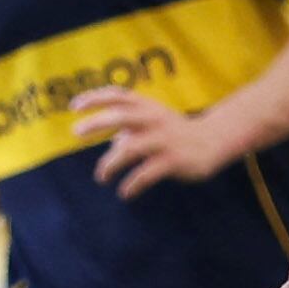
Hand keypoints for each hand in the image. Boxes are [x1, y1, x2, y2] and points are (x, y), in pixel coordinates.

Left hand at [74, 87, 237, 196]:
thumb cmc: (178, 132)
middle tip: (76, 131)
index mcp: (148, 106)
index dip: (95, 97)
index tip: (74, 106)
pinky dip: (131, 185)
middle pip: (121, 115)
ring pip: (129, 149)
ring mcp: (164, 139)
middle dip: (96, 122)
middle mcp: (154, 119)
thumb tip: (114, 142)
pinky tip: (124, 192)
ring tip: (101, 177)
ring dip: (110, 164)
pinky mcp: (173, 160)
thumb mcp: (155, 123)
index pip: (118, 95)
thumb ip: (133, 129)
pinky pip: (145, 174)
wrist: (214, 142)